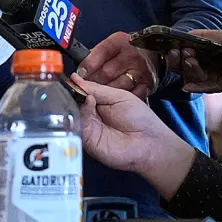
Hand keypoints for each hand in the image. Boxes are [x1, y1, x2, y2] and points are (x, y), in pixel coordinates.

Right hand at [72, 74, 195, 198]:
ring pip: (73, 113)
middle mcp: (90, 115)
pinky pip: (78, 125)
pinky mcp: (87, 140)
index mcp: (98, 103)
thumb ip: (97, 89)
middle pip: (73, 103)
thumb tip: (75, 79)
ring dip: (76, 102)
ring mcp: (88, 128)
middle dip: (72, 93)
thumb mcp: (119, 96)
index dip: (76, 85)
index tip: (71, 78)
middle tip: (72, 84)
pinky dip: (81, 113)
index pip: (80, 92)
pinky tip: (89, 104)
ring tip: (85, 95)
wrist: (150, 143)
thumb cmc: (140, 119)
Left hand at [76, 31, 158, 100]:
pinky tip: (112, 99)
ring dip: (104, 92)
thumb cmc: (126, 51)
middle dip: (92, 81)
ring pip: (116, 86)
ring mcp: (139, 71)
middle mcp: (131, 56)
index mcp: (120, 42)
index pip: (102, 52)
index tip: (78, 74)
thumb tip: (79, 70)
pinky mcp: (146, 85)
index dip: (88, 64)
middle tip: (83, 88)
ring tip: (96, 95)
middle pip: (107, 72)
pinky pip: (129, 96)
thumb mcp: (111, 46)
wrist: (152, 55)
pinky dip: (119, 99)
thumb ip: (95, 55)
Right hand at [164, 30, 221, 93]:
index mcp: (190, 58)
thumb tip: (182, 39)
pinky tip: (188, 86)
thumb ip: (195, 35)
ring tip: (190, 60)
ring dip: (190, 70)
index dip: (173, 56)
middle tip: (183, 53)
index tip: (173, 50)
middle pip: (181, 70)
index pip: (176, 60)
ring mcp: (205, 79)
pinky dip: (196, 88)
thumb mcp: (209, 35)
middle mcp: (194, 70)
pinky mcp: (216, 86)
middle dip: (179, 63)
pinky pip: (205, 88)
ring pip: (193, 78)